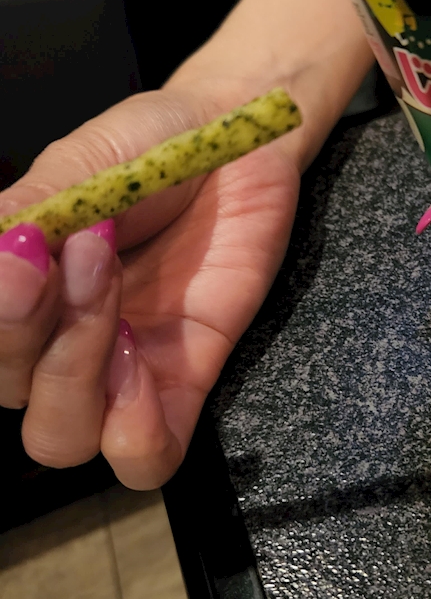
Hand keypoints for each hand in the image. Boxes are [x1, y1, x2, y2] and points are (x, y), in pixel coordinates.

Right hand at [0, 83, 301, 486]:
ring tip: (116, 305)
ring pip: (62, 439)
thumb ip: (27, 211)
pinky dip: (136, 430)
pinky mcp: (187, 381)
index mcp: (20, 291)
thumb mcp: (79, 167)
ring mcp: (122, 369)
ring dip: (79, 379)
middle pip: (13, 396)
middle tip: (90, 249)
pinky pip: (149, 458)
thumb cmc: (152, 145)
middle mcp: (57, 341)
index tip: (27, 248)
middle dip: (37, 333)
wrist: (240, 140)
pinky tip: (143, 360)